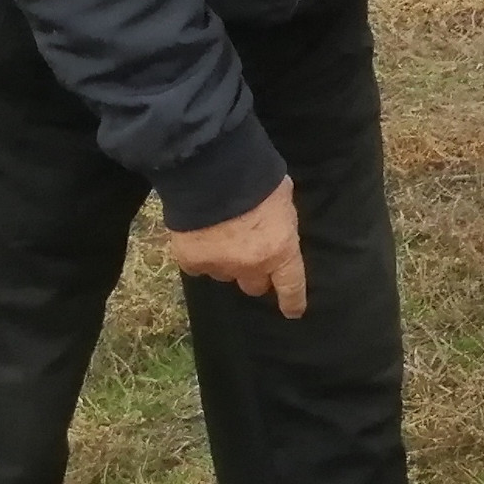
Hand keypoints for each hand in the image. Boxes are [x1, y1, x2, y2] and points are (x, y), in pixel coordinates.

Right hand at [169, 177, 307, 317]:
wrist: (212, 172)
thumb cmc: (257, 179)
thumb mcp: (284, 200)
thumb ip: (281, 224)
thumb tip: (275, 228)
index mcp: (279, 251)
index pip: (290, 286)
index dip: (292, 301)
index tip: (292, 312)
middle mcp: (250, 266)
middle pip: (253, 286)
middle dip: (254, 274)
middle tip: (250, 256)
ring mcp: (218, 265)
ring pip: (224, 274)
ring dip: (226, 262)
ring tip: (222, 236)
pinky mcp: (191, 260)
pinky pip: (198, 266)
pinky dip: (200, 255)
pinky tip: (200, 236)